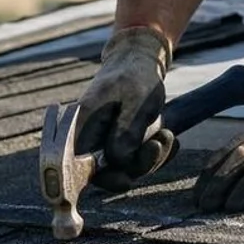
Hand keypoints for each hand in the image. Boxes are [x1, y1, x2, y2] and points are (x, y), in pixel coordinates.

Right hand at [74, 26, 173, 190]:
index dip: (94, 181)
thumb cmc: (135, 78)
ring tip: (167, 134)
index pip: (75, 166)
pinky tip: (168, 138)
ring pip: (124, 169)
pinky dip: (154, 155)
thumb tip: (118, 161)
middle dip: (136, 166)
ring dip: (151, 158)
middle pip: (104, 173)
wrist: (138, 62)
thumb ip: (126, 131)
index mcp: (81, 125)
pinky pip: (135, 161)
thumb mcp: (137, 101)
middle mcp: (88, 138)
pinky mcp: (118, 145)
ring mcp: (103, 143)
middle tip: (158, 145)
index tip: (124, 181)